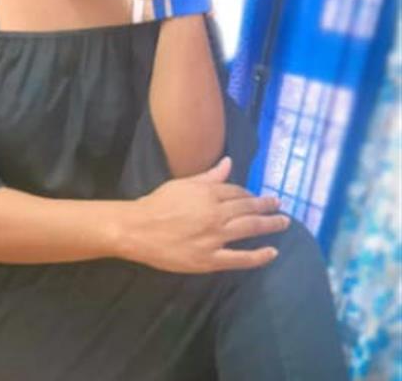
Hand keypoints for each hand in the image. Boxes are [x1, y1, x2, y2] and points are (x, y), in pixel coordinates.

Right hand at [117, 157, 290, 273]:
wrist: (138, 230)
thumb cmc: (157, 204)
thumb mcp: (182, 184)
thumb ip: (208, 176)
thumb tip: (228, 162)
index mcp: (207, 193)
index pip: (236, 191)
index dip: (249, 193)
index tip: (257, 197)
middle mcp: (215, 213)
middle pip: (248, 208)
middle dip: (267, 205)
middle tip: (280, 205)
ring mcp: (214, 237)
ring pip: (250, 228)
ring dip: (270, 224)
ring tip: (284, 222)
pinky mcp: (210, 259)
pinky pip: (240, 258)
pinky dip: (258, 256)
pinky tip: (272, 252)